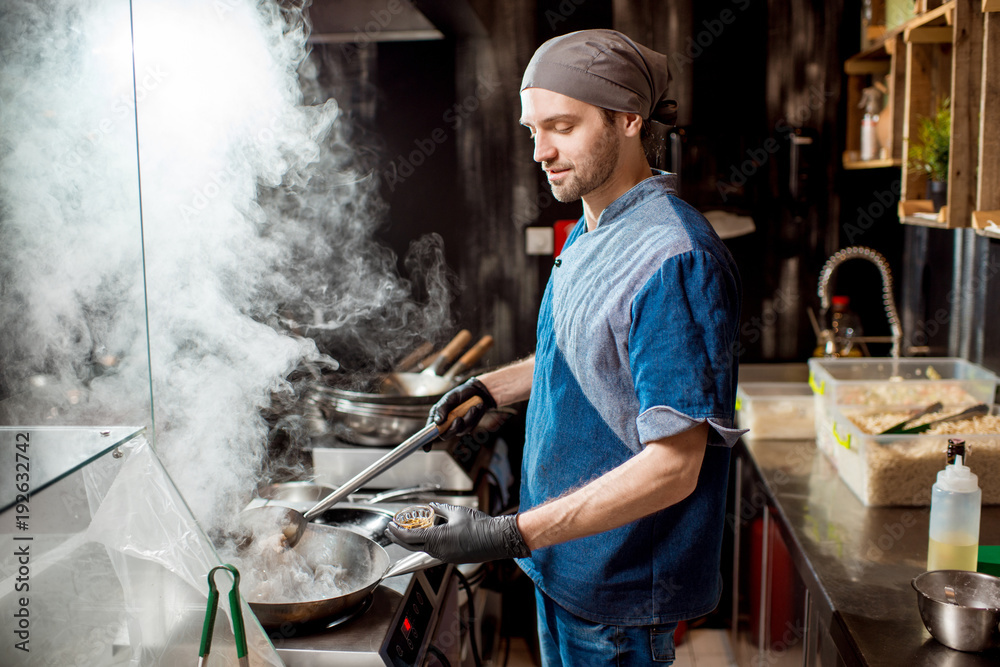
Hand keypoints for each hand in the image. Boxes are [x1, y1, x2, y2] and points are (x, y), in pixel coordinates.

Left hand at [385, 502, 529, 563]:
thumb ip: (441, 510)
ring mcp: (445, 557)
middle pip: (412, 546)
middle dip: (399, 538)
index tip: (390, 525)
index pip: (409, 537)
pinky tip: (428, 535)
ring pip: (423, 549)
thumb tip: (432, 507)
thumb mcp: (457, 512)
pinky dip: (426, 543)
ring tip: (408, 531)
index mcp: (436, 539)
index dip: (397, 532)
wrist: (497, 539)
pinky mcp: (453, 558)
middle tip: (391, 530)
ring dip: (413, 541)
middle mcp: (438, 551)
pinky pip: (434, 551)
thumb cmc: (479, 525)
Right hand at [428, 377, 495, 438]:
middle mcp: (446, 424)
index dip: (427, 440)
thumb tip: (437, 421)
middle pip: (445, 435)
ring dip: (467, 419)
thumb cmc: (460, 394)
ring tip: (473, 408)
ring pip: (460, 430)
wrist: (477, 391)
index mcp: (437, 417)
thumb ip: (442, 408)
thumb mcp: (449, 398)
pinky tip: (477, 407)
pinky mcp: (468, 426)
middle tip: (459, 419)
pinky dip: (474, 416)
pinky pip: (470, 426)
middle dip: (453, 428)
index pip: (430, 431)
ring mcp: (458, 426)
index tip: (426, 448)